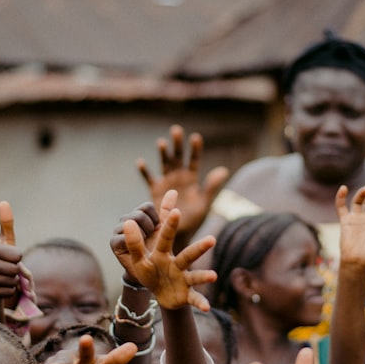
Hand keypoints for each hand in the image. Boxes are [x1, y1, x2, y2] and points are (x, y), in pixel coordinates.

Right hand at [0, 202, 21, 317]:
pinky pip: (8, 292)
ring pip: (12, 282)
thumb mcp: (6, 239)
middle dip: (17, 270)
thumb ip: (6, 223)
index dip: (18, 257)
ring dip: (14, 280)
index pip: (17, 255)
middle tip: (10, 267)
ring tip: (6, 275)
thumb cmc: (3, 255)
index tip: (12, 256)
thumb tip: (4, 202)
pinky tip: (3, 285)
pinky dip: (10, 290)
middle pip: (14, 270)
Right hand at [110, 191, 175, 279]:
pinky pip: (123, 237)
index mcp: (138, 215)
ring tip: (143, 245)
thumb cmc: (156, 249)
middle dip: (148, 227)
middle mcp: (126, 220)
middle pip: (138, 214)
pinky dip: (132, 243)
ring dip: (141, 235)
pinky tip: (135, 250)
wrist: (150, 273)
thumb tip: (173, 191)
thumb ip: (166, 210)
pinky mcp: (114, 243)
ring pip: (131, 223)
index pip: (146, 207)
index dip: (154, 218)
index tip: (157, 229)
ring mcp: (118, 231)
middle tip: (149, 238)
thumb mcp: (163, 229)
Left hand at [121, 191, 216, 310]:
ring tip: (213, 276)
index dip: (169, 225)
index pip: (166, 237)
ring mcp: (184, 279)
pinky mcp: (187, 295)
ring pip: (195, 276)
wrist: (162, 294)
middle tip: (212, 239)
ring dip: (204, 276)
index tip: (175, 210)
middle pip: (188, 256)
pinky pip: (195, 299)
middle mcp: (177, 265)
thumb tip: (128, 220)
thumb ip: (135, 241)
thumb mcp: (140, 258)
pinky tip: (207, 307)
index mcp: (164, 254)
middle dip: (199, 248)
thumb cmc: (152, 272)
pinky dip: (201, 302)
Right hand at [137, 125, 228, 245]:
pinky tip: (140, 163)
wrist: (179, 233)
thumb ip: (212, 186)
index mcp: (192, 178)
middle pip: (178, 157)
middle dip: (177, 144)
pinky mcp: (155, 190)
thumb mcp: (205, 202)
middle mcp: (179, 177)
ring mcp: (167, 182)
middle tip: (176, 130)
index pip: (194, 160)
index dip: (195, 149)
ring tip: (161, 143)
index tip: (195, 137)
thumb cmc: (194, 219)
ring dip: (163, 153)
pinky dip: (144, 171)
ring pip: (164, 164)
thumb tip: (223, 170)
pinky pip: (149, 179)